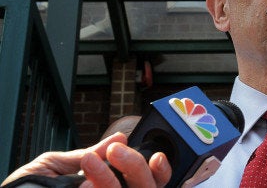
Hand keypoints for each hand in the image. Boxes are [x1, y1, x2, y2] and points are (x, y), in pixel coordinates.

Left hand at [2, 132, 171, 187]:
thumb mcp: (53, 167)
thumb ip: (87, 154)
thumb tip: (118, 138)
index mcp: (109, 185)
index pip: (147, 179)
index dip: (159, 168)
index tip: (154, 156)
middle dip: (135, 166)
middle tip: (114, 150)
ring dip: (110, 179)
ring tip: (89, 163)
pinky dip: (98, 186)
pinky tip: (86, 183)